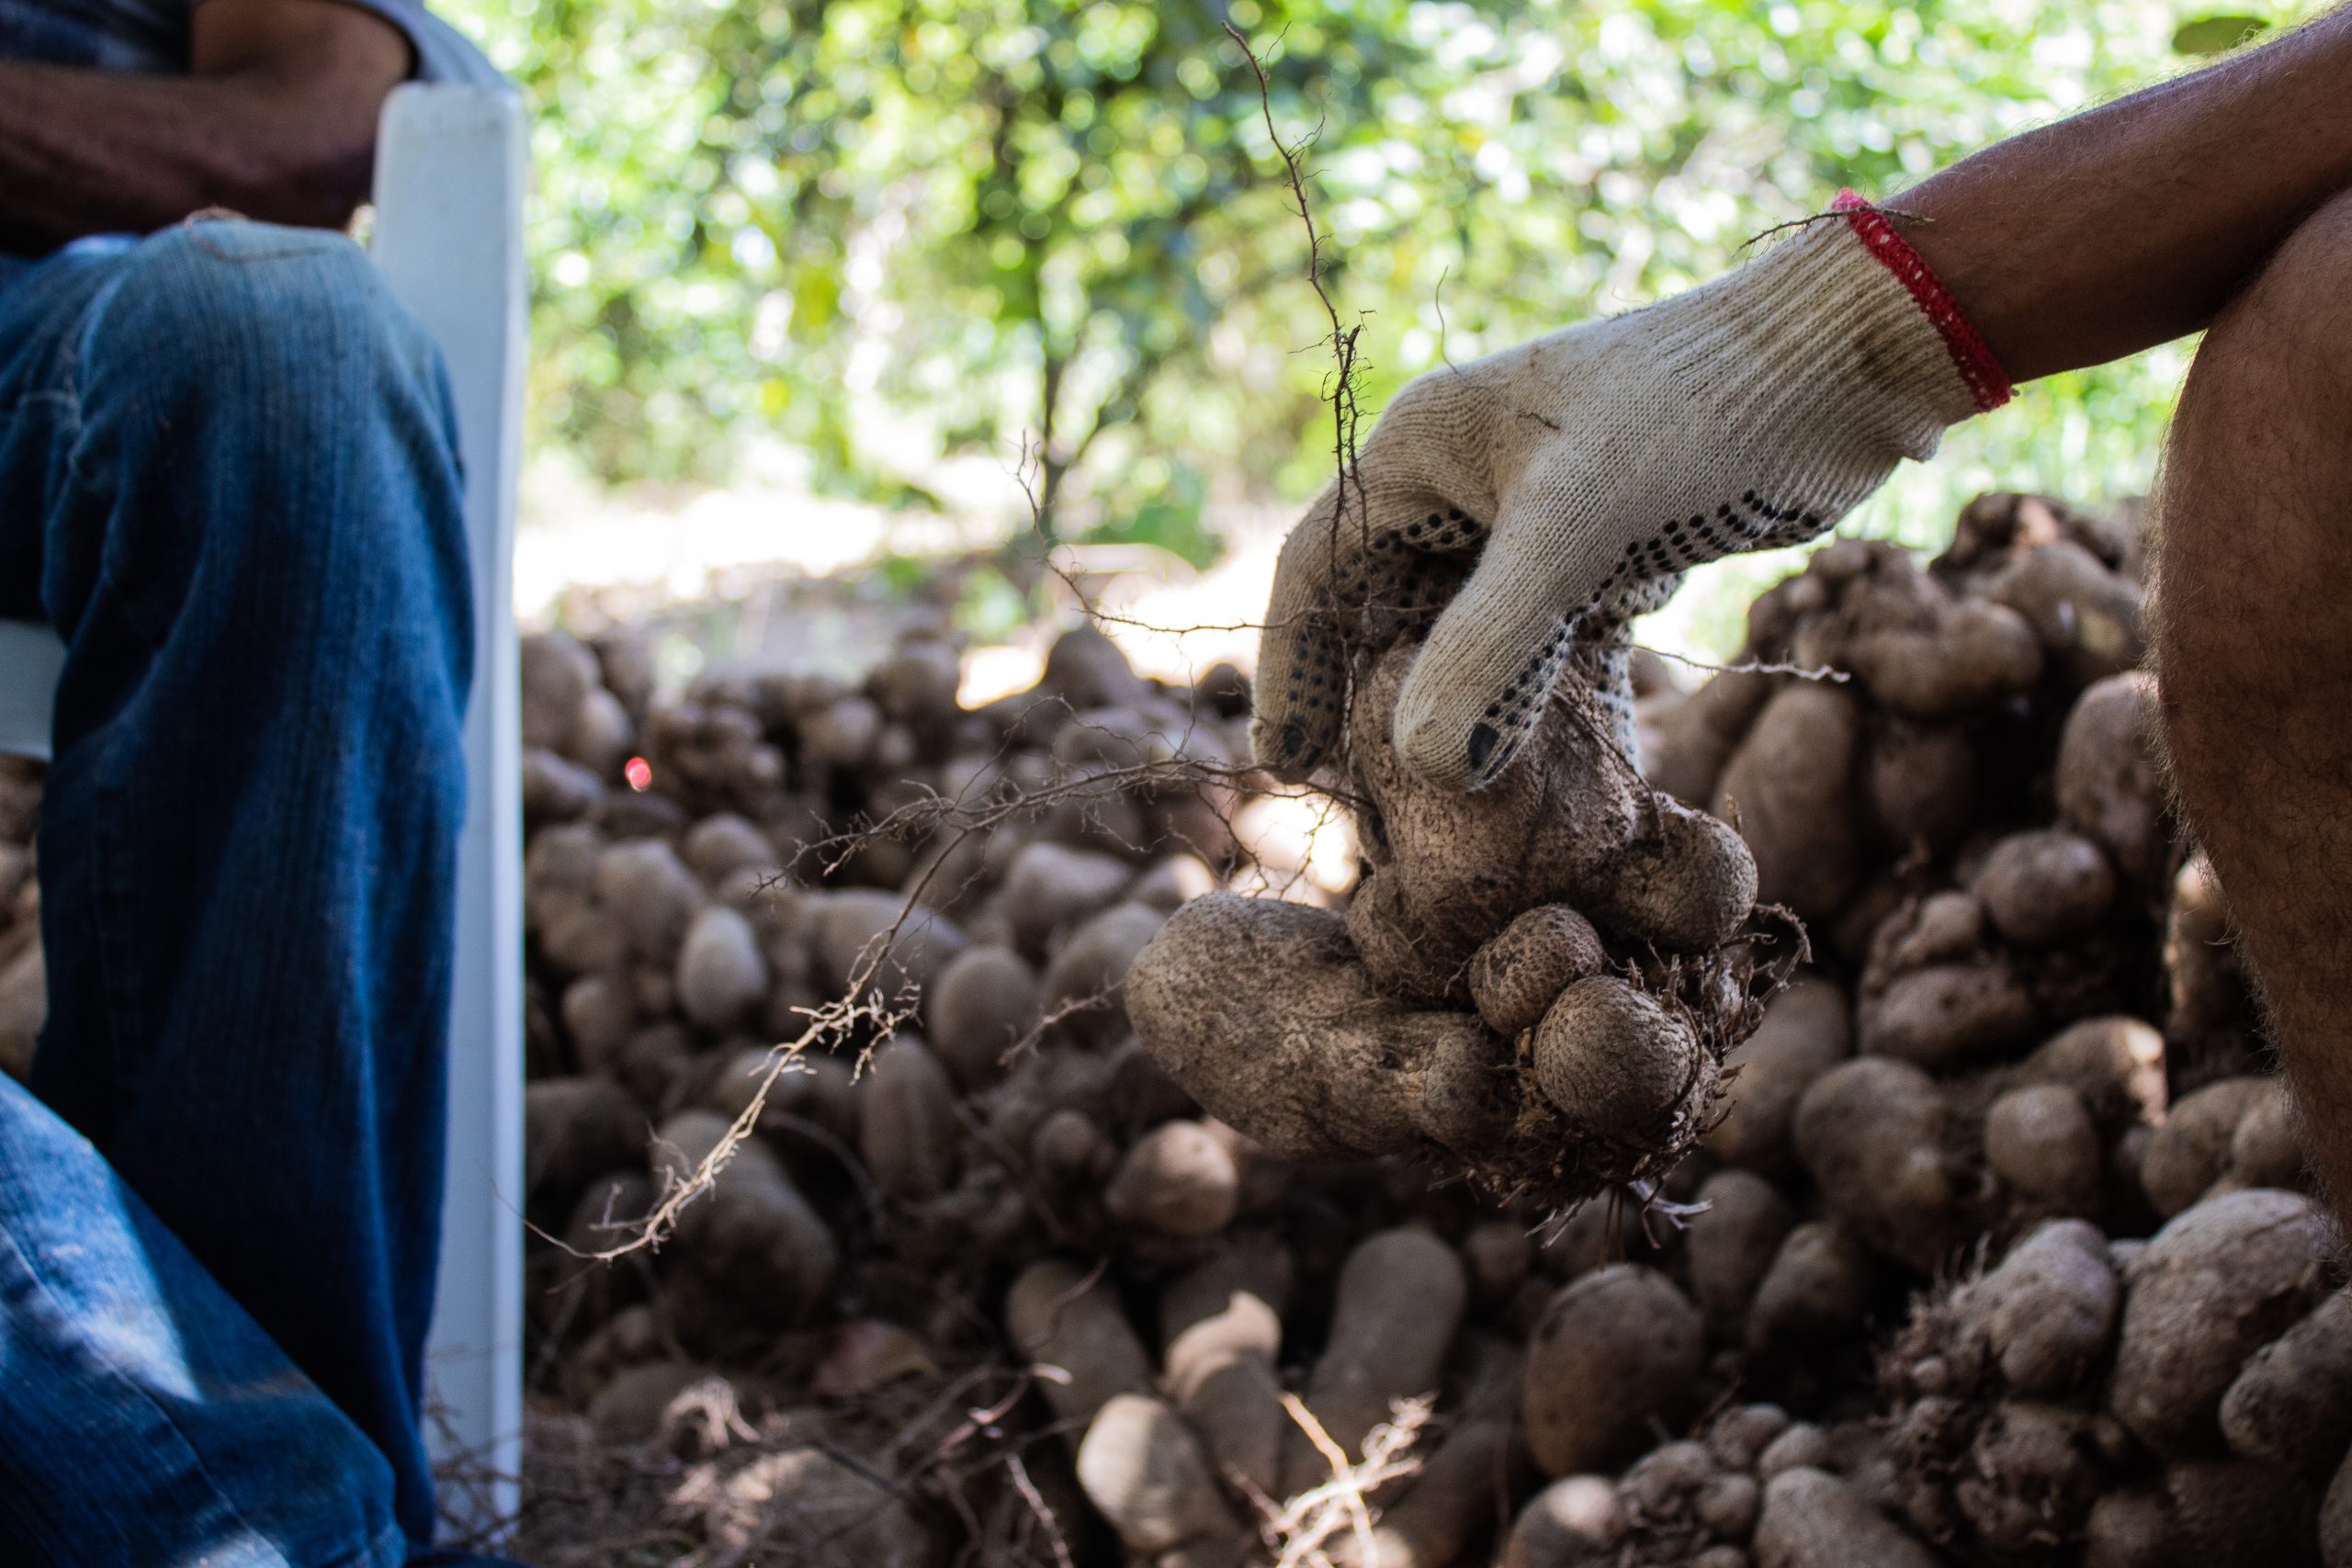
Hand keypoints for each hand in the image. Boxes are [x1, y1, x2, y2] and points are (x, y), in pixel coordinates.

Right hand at [1250, 196, 2007, 791]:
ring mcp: (1536, 520)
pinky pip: (1552, 650)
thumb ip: (1491, 647)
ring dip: (1471, 724)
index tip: (1286, 763)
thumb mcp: (1578, 531)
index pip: (1318, 566)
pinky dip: (1553, 713)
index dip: (1293, 667)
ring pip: (1474, 642)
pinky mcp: (1606, 555)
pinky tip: (1565, 791)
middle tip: (1376, 815)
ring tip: (1457, 821)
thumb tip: (1415, 766)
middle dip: (1383, 712)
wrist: (1850, 363)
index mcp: (1423, 446)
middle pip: (1391, 616)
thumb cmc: (1697, 415)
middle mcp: (1465, 481)